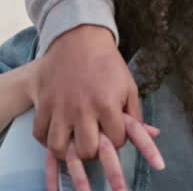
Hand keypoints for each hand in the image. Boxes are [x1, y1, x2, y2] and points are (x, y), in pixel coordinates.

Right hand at [33, 25, 165, 189]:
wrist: (79, 39)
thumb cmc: (107, 64)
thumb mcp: (128, 86)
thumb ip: (136, 114)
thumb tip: (153, 135)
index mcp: (107, 104)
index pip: (116, 142)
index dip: (118, 141)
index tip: (115, 133)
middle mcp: (83, 109)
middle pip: (87, 151)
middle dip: (94, 152)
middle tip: (94, 143)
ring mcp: (61, 107)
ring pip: (59, 148)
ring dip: (68, 152)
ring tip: (74, 145)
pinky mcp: (44, 103)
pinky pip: (39, 134)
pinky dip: (46, 140)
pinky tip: (57, 135)